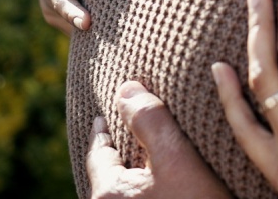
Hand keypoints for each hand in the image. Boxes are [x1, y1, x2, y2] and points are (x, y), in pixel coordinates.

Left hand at [86, 80, 232, 198]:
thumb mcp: (178, 159)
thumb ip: (150, 122)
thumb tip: (126, 89)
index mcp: (109, 194)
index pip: (99, 153)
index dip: (103, 131)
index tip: (102, 117)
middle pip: (108, 176)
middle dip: (117, 153)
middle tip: (124, 132)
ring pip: (124, 192)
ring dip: (133, 175)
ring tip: (144, 158)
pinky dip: (145, 190)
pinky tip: (162, 187)